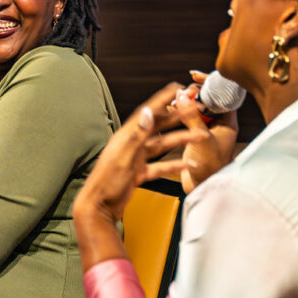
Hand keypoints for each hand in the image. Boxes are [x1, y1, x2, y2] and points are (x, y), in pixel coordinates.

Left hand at [74, 82, 206, 226]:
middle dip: (177, 118)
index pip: (147, 112)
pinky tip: (186, 164)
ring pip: (162, 146)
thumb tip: (148, 112)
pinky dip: (173, 165)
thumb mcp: (124, 157)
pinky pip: (159, 166)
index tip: (176, 88)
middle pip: (158, 127)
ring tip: (198, 137)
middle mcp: (131, 145)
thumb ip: (137, 135)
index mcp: (126, 136)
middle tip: (194, 110)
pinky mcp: (138, 173)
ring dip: (180, 141)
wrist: (98, 209)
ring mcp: (135, 159)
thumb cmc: (106, 183)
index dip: (162, 99)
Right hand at [179, 70, 238, 193]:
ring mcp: (208, 130)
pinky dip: (180, 113)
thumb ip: (192, 116)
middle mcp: (219, 124)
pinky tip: (171, 109)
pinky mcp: (196, 137)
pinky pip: (189, 119)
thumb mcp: (201, 138)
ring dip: (185, 102)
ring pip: (197, 108)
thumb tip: (183, 95)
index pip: (223, 94)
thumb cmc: (210, 167)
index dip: (210, 82)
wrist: (203, 188)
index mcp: (228, 122)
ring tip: (174, 99)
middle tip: (182, 89)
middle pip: (209, 98)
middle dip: (194, 91)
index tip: (195, 75)